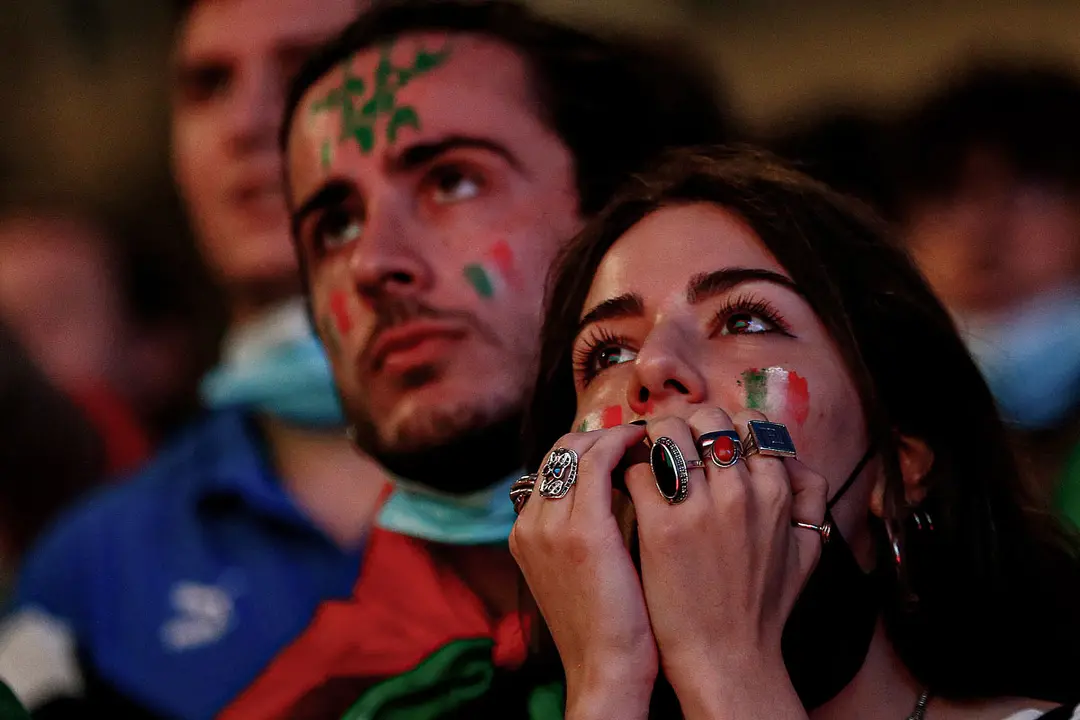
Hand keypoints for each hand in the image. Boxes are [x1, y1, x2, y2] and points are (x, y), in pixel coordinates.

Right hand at [510, 425, 656, 719]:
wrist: (606, 674)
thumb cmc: (609, 630)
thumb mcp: (579, 577)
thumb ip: (582, 537)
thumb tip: (612, 502)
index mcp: (524, 534)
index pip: (551, 468)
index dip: (586, 449)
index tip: (622, 445)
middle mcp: (530, 523)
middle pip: (558, 451)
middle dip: (598, 435)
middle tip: (639, 433)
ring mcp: (551, 525)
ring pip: (576, 448)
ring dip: (613, 434)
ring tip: (648, 436)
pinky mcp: (583, 530)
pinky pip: (598, 462)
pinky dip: (622, 444)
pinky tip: (647, 446)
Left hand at [623, 407, 826, 718]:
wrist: (726, 657)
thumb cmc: (763, 606)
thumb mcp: (807, 550)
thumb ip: (808, 498)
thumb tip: (793, 458)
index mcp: (776, 492)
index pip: (749, 422)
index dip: (724, 426)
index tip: (706, 442)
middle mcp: (740, 492)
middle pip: (707, 418)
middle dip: (687, 424)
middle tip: (671, 445)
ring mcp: (699, 508)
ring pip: (668, 433)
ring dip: (653, 440)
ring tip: (646, 458)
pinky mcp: (660, 526)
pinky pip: (639, 469)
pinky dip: (631, 471)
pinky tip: (631, 488)